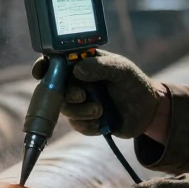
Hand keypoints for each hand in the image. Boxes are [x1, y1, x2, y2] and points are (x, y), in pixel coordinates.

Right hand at [31, 50, 163, 138]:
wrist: (148, 111)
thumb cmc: (134, 82)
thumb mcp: (121, 69)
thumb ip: (100, 66)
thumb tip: (77, 69)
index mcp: (83, 63)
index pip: (56, 61)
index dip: (44, 65)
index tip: (40, 72)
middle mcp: (77, 82)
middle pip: (56, 88)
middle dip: (66, 94)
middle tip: (81, 96)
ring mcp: (80, 102)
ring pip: (65, 109)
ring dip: (80, 111)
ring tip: (99, 110)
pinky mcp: (86, 120)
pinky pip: (76, 125)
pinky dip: (87, 125)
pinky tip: (101, 122)